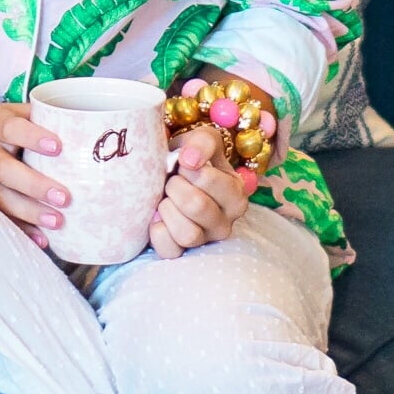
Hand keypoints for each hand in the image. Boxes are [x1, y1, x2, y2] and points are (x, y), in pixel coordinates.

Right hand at [0, 95, 70, 249]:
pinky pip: (2, 216)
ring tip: (58, 222)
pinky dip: (22, 230)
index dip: (32, 137)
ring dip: (29, 213)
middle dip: (34, 185)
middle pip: (5, 170)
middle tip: (64, 197)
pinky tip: (43, 240)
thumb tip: (90, 126)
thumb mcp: (18, 110)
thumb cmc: (3, 120)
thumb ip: (46, 117)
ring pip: (1, 197)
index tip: (57, 147)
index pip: (12, 129)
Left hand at [149, 124, 249, 260]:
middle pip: (197, 206)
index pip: (210, 180)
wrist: (166, 175)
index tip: (184, 163)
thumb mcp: (202, 140)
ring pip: (187, 234)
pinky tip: (157, 217)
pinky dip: (157, 231)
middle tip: (172, 180)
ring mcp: (204, 241)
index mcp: (236, 194)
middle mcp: (225, 223)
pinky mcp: (181, 253)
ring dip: (168, 210)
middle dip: (175, 187)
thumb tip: (188, 159)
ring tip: (166, 199)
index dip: (189, 168)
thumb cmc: (188, 159)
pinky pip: (169, 250)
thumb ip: (203, 142)